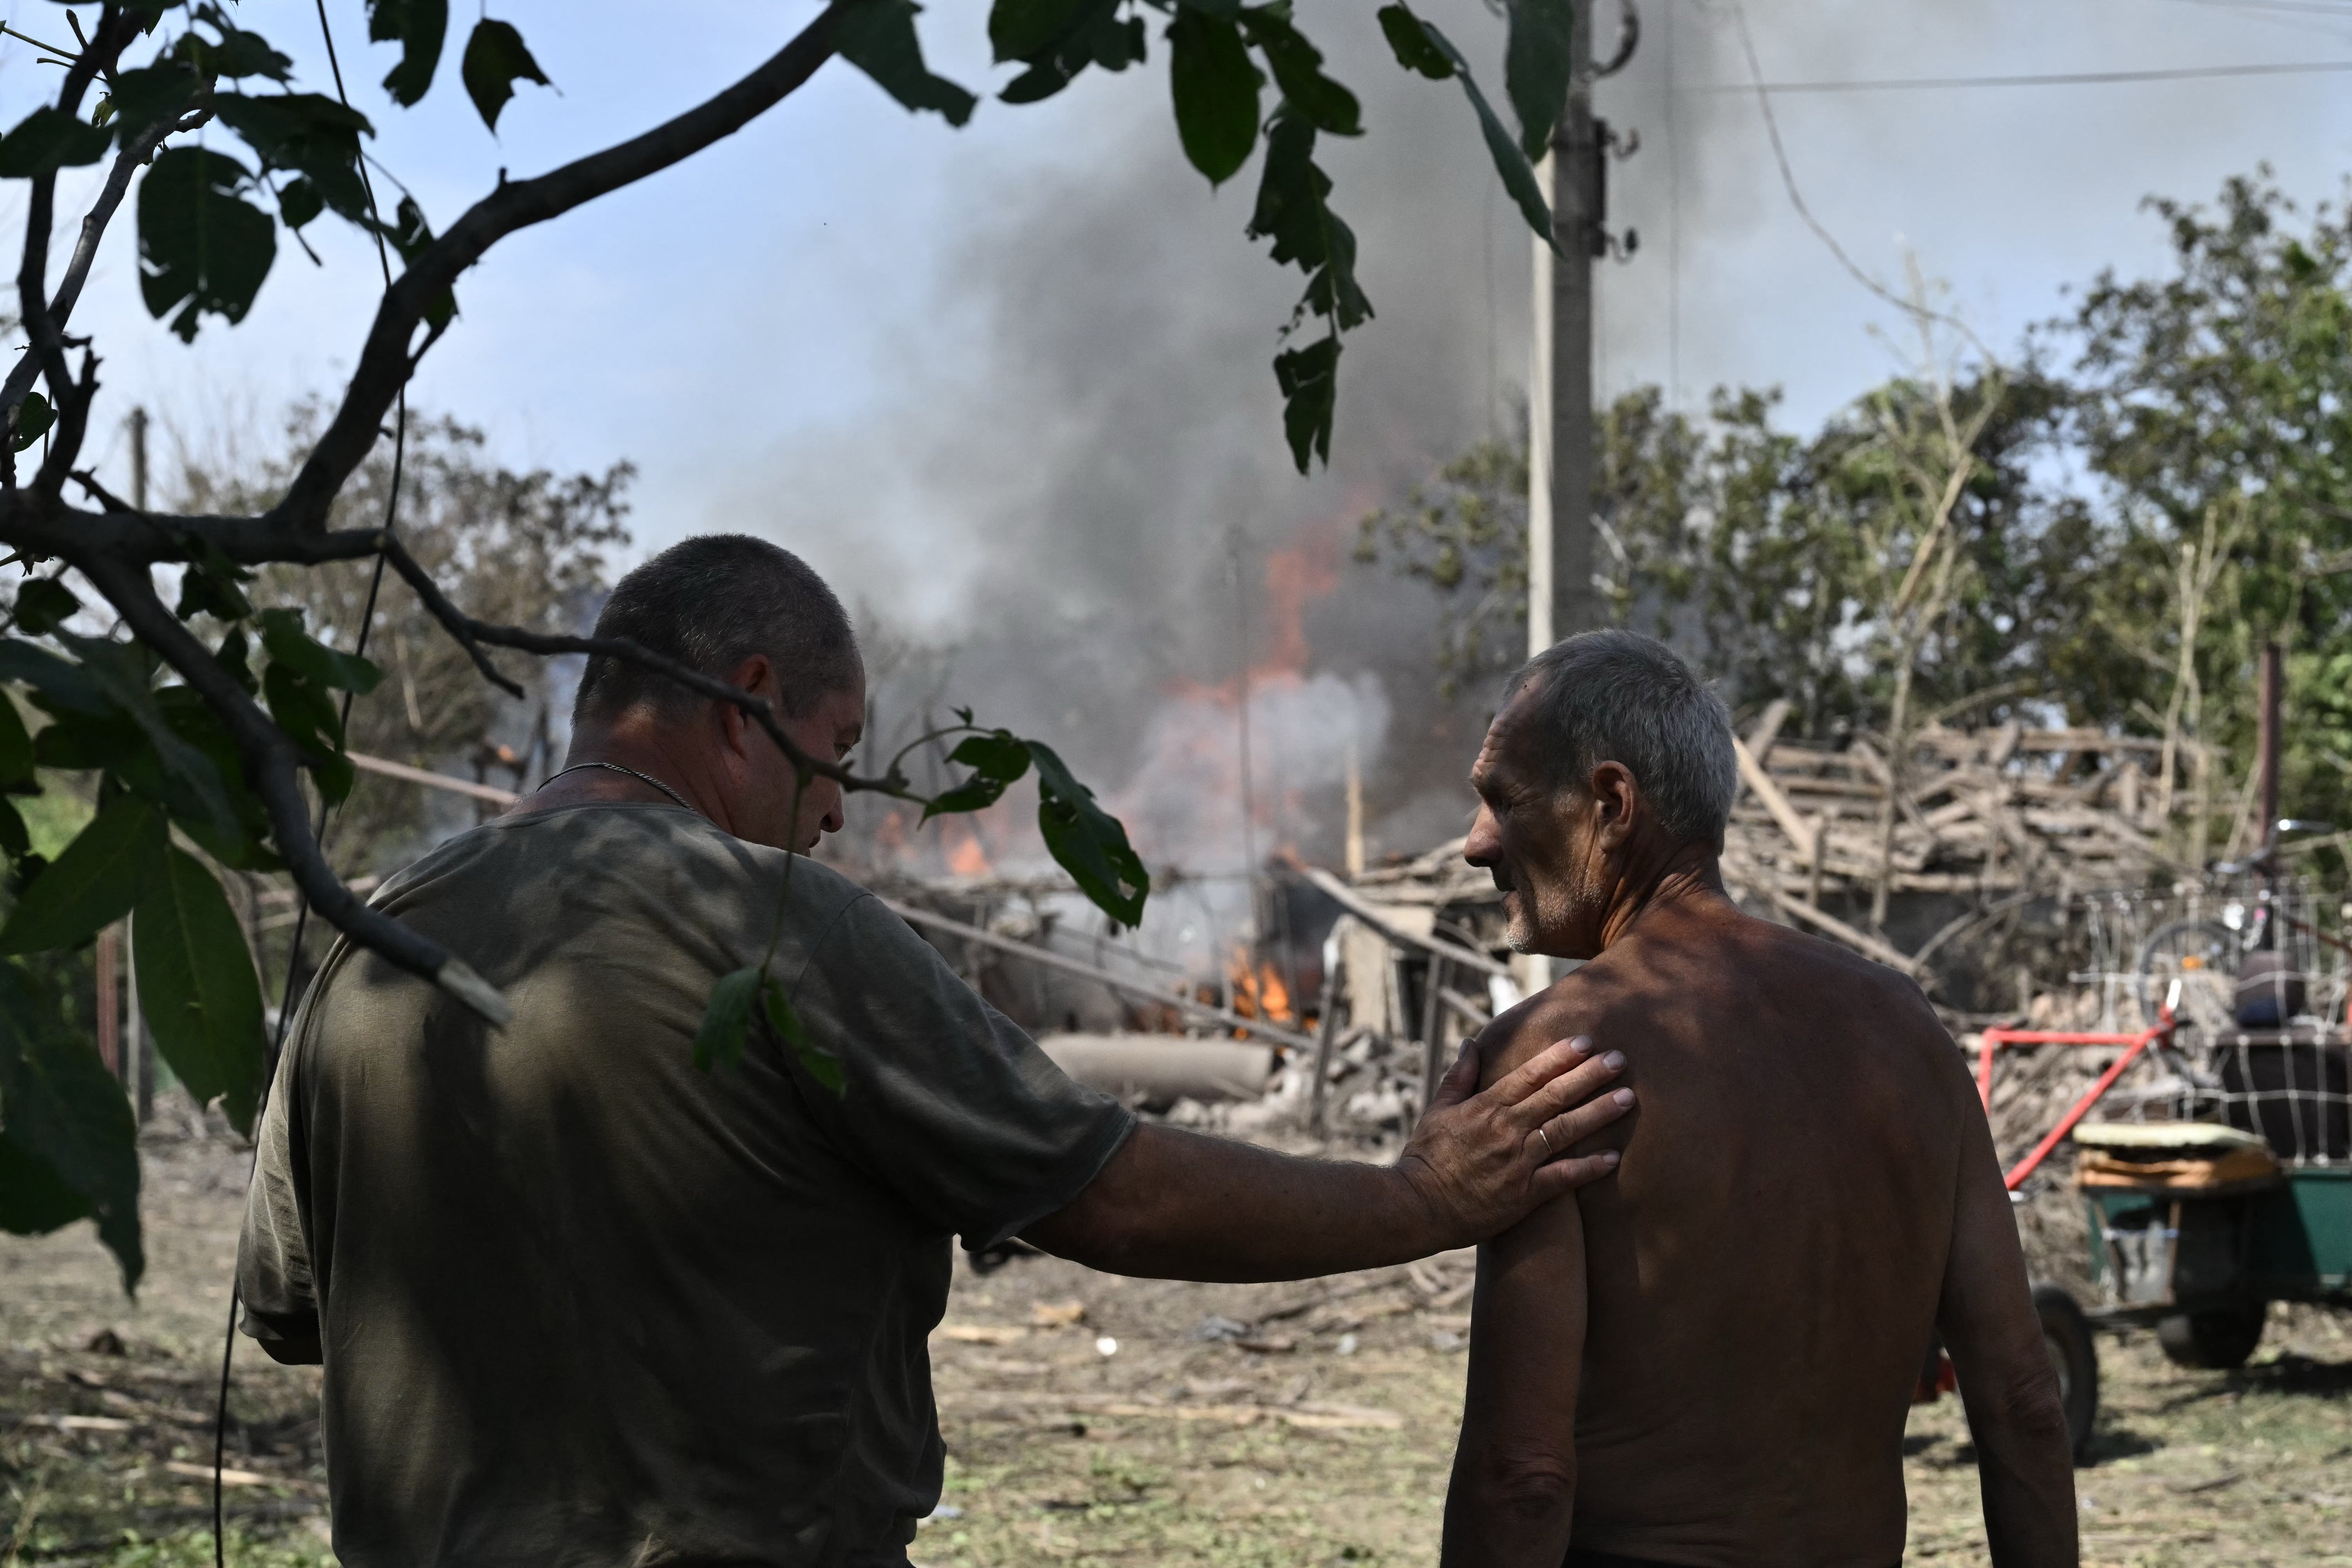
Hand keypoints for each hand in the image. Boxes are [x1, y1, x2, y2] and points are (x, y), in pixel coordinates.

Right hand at [1393, 1036, 1630, 1248]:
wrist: (1418, 1207)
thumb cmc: (1426, 1157)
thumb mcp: (1437, 1110)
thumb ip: (1459, 1077)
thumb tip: (1472, 1044)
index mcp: (1486, 1107)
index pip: (1530, 1075)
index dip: (1560, 1057)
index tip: (1586, 1042)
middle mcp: (1506, 1130)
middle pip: (1555, 1096)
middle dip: (1590, 1076)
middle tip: (1620, 1060)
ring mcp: (1518, 1161)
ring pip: (1565, 1130)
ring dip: (1598, 1113)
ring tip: (1627, 1098)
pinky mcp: (1524, 1194)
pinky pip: (1563, 1178)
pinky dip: (1589, 1167)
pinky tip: (1613, 1157)